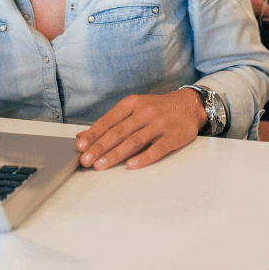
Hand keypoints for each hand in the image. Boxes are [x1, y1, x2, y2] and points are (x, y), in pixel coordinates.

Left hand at [75, 90, 207, 170]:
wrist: (188, 105)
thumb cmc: (155, 109)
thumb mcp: (133, 108)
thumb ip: (111, 123)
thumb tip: (84, 136)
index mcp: (131, 104)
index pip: (108, 121)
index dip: (93, 134)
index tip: (80, 146)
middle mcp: (144, 112)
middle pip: (118, 132)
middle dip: (100, 147)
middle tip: (86, 160)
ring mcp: (159, 124)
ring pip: (134, 141)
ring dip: (116, 154)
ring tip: (101, 165)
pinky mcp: (174, 136)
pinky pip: (157, 148)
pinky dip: (144, 158)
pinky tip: (131, 165)